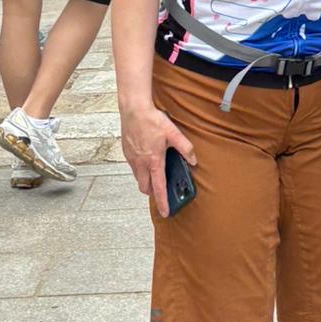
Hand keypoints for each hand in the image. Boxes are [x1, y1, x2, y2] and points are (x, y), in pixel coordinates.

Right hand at [120, 104, 196, 218]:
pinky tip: (146, 160)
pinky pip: (133, 168)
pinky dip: (140, 170)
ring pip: (138, 178)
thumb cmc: (152, 120)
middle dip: (152, 192)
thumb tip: (194, 160)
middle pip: (145, 187)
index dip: (162, 202)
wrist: (133, 109)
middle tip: (160, 191)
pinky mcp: (126, 153)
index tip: (165, 212)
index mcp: (153, 161)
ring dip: (146, 181)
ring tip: (155, 174)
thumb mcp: (173, 133)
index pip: (158, 187)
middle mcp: (140, 163)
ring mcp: (132, 159)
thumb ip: (185, 147)